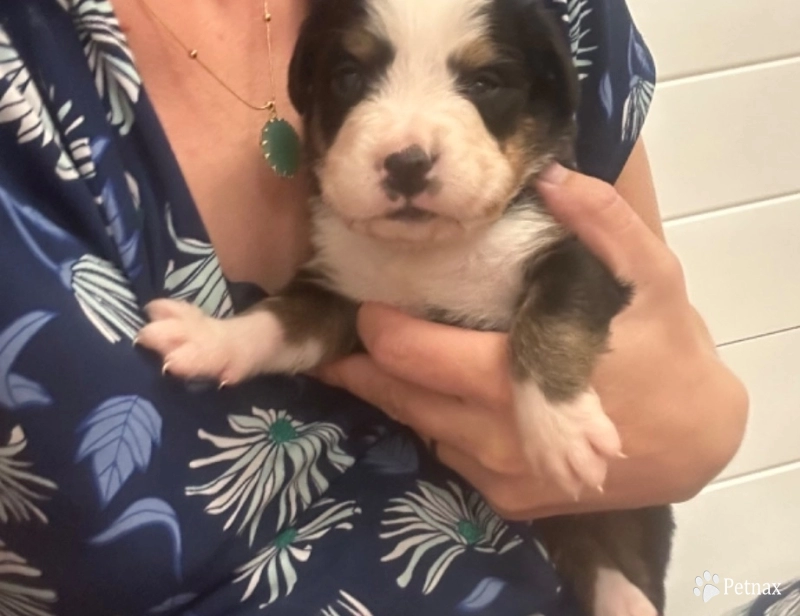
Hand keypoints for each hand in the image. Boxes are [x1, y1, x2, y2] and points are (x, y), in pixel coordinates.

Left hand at [318, 164, 747, 519]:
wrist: (698, 441)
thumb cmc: (668, 351)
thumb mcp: (651, 275)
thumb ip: (602, 223)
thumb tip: (550, 177)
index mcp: (512, 379)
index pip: (413, 356)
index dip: (377, 327)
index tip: (363, 300)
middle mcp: (495, 437)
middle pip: (400, 397)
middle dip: (366, 364)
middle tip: (344, 334)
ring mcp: (501, 475)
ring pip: (419, 429)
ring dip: (395, 394)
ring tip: (371, 360)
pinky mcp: (511, 500)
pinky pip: (450, 456)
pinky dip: (434, 423)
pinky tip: (432, 394)